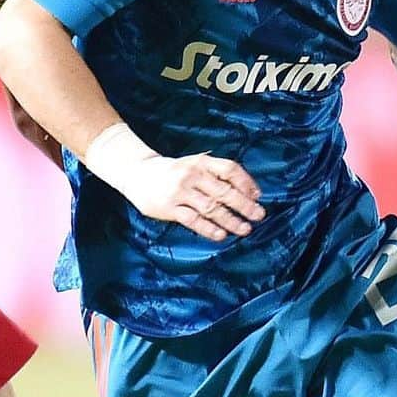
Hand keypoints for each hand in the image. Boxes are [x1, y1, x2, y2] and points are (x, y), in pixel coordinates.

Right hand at [123, 151, 264, 240]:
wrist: (138, 173)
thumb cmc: (173, 171)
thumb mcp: (194, 164)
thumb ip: (215, 174)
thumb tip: (246, 191)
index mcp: (201, 162)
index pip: (230, 169)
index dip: (246, 182)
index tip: (258, 196)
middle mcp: (192, 175)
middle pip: (224, 191)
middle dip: (244, 205)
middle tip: (259, 215)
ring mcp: (180, 192)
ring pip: (211, 208)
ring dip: (230, 220)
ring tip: (244, 229)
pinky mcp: (169, 208)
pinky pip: (193, 220)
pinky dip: (208, 228)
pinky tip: (221, 235)